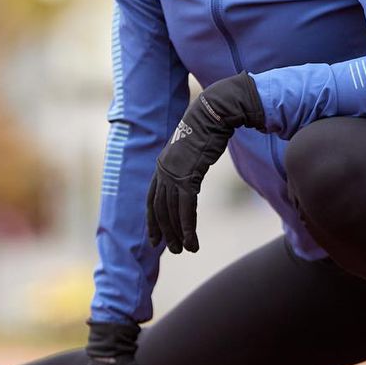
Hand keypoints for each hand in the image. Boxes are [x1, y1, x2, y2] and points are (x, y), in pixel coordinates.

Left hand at [146, 72, 264, 253]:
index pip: (152, 200)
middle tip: (174, 250)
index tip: (155, 239)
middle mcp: (163, 171)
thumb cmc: (207, 129)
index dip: (152, 221)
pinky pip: (185, 208)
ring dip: (178, 234)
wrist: (213, 113)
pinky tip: (192, 240)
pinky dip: (188, 226)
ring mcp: (174, 173)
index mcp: (162, 165)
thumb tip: (190, 175)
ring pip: (171, 212)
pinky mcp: (188, 175)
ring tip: (185, 249)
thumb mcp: (192, 150)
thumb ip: (187, 165)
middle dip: (166, 232)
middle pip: (160, 210)